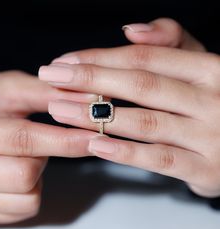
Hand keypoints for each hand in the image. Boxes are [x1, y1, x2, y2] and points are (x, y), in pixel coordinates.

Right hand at [0, 71, 96, 224]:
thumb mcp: (6, 91)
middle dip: (42, 157)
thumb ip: (45, 93)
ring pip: (27, 198)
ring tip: (21, 155)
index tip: (92, 139)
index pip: (20, 140)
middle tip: (36, 142)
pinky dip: (31, 190)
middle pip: (24, 175)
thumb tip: (90, 98)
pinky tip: (16, 170)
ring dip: (36, 174)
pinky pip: (24, 209)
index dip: (62, 140)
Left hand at [39, 18, 219, 197]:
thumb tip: (133, 31)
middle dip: (91, 81)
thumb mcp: (200, 67)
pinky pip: (159, 159)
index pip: (145, 58)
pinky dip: (125, 152)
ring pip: (145, 123)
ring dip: (98, 116)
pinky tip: (95, 145)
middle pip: (141, 86)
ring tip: (62, 110)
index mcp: (209, 69)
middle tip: (52, 80)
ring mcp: (210, 137)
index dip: (101, 58)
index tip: (66, 62)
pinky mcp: (204, 170)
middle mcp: (212, 100)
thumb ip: (171, 44)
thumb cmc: (215, 103)